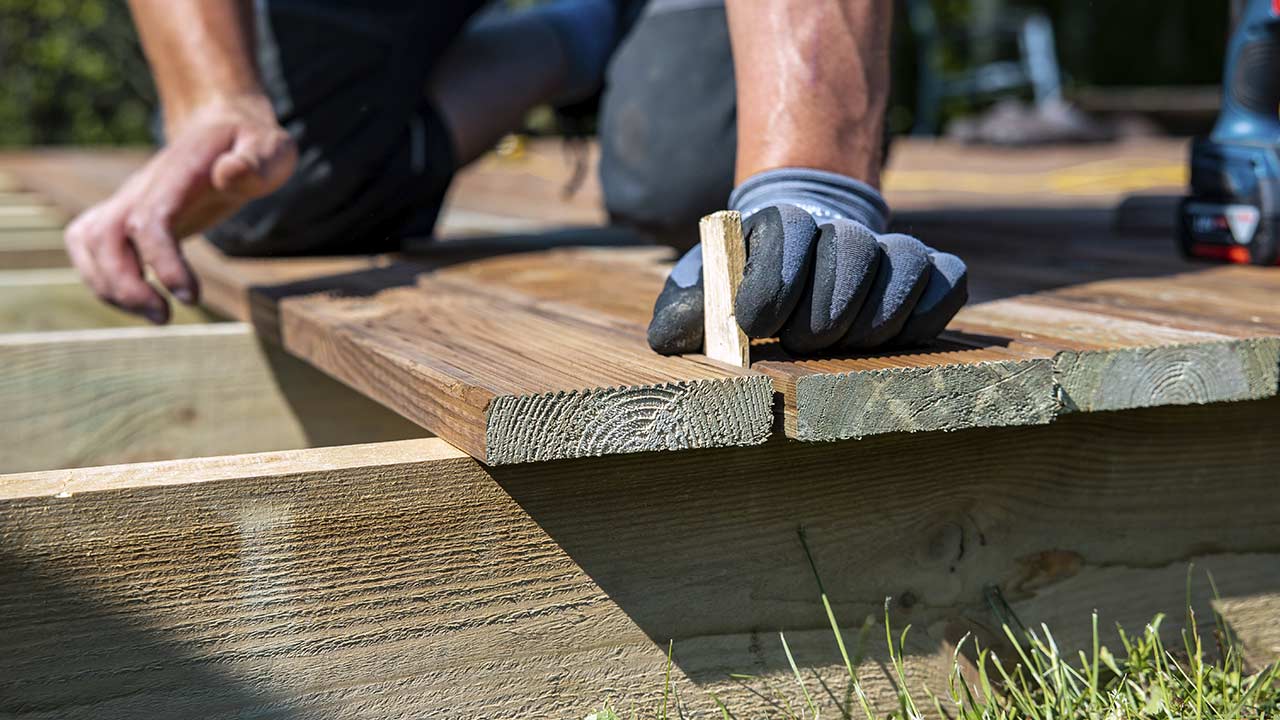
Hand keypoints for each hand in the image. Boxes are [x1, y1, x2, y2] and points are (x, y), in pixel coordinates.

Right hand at [65, 94, 295, 322]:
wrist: (223, 127)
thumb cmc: (251, 143)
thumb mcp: (269, 146)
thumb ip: (255, 162)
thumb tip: (230, 174)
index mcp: (176, 175)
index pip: (150, 220)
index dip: (162, 260)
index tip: (190, 296)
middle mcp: (142, 187)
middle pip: (105, 237)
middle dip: (125, 286)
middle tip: (164, 318)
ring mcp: (129, 199)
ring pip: (88, 243)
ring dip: (109, 287)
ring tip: (156, 316)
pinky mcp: (127, 214)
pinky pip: (91, 246)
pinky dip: (102, 279)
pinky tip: (140, 300)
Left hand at [648, 170, 966, 354]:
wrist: (801, 269)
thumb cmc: (746, 289)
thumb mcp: (705, 293)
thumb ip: (684, 310)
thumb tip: (672, 338)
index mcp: (779, 225)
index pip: (789, 229)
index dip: (774, 278)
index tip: (754, 323)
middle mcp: (839, 229)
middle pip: (848, 250)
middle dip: (822, 311)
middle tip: (798, 342)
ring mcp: (889, 249)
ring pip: (900, 265)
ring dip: (870, 319)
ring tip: (838, 346)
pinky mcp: (930, 274)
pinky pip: (945, 282)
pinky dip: (924, 312)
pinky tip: (893, 337)